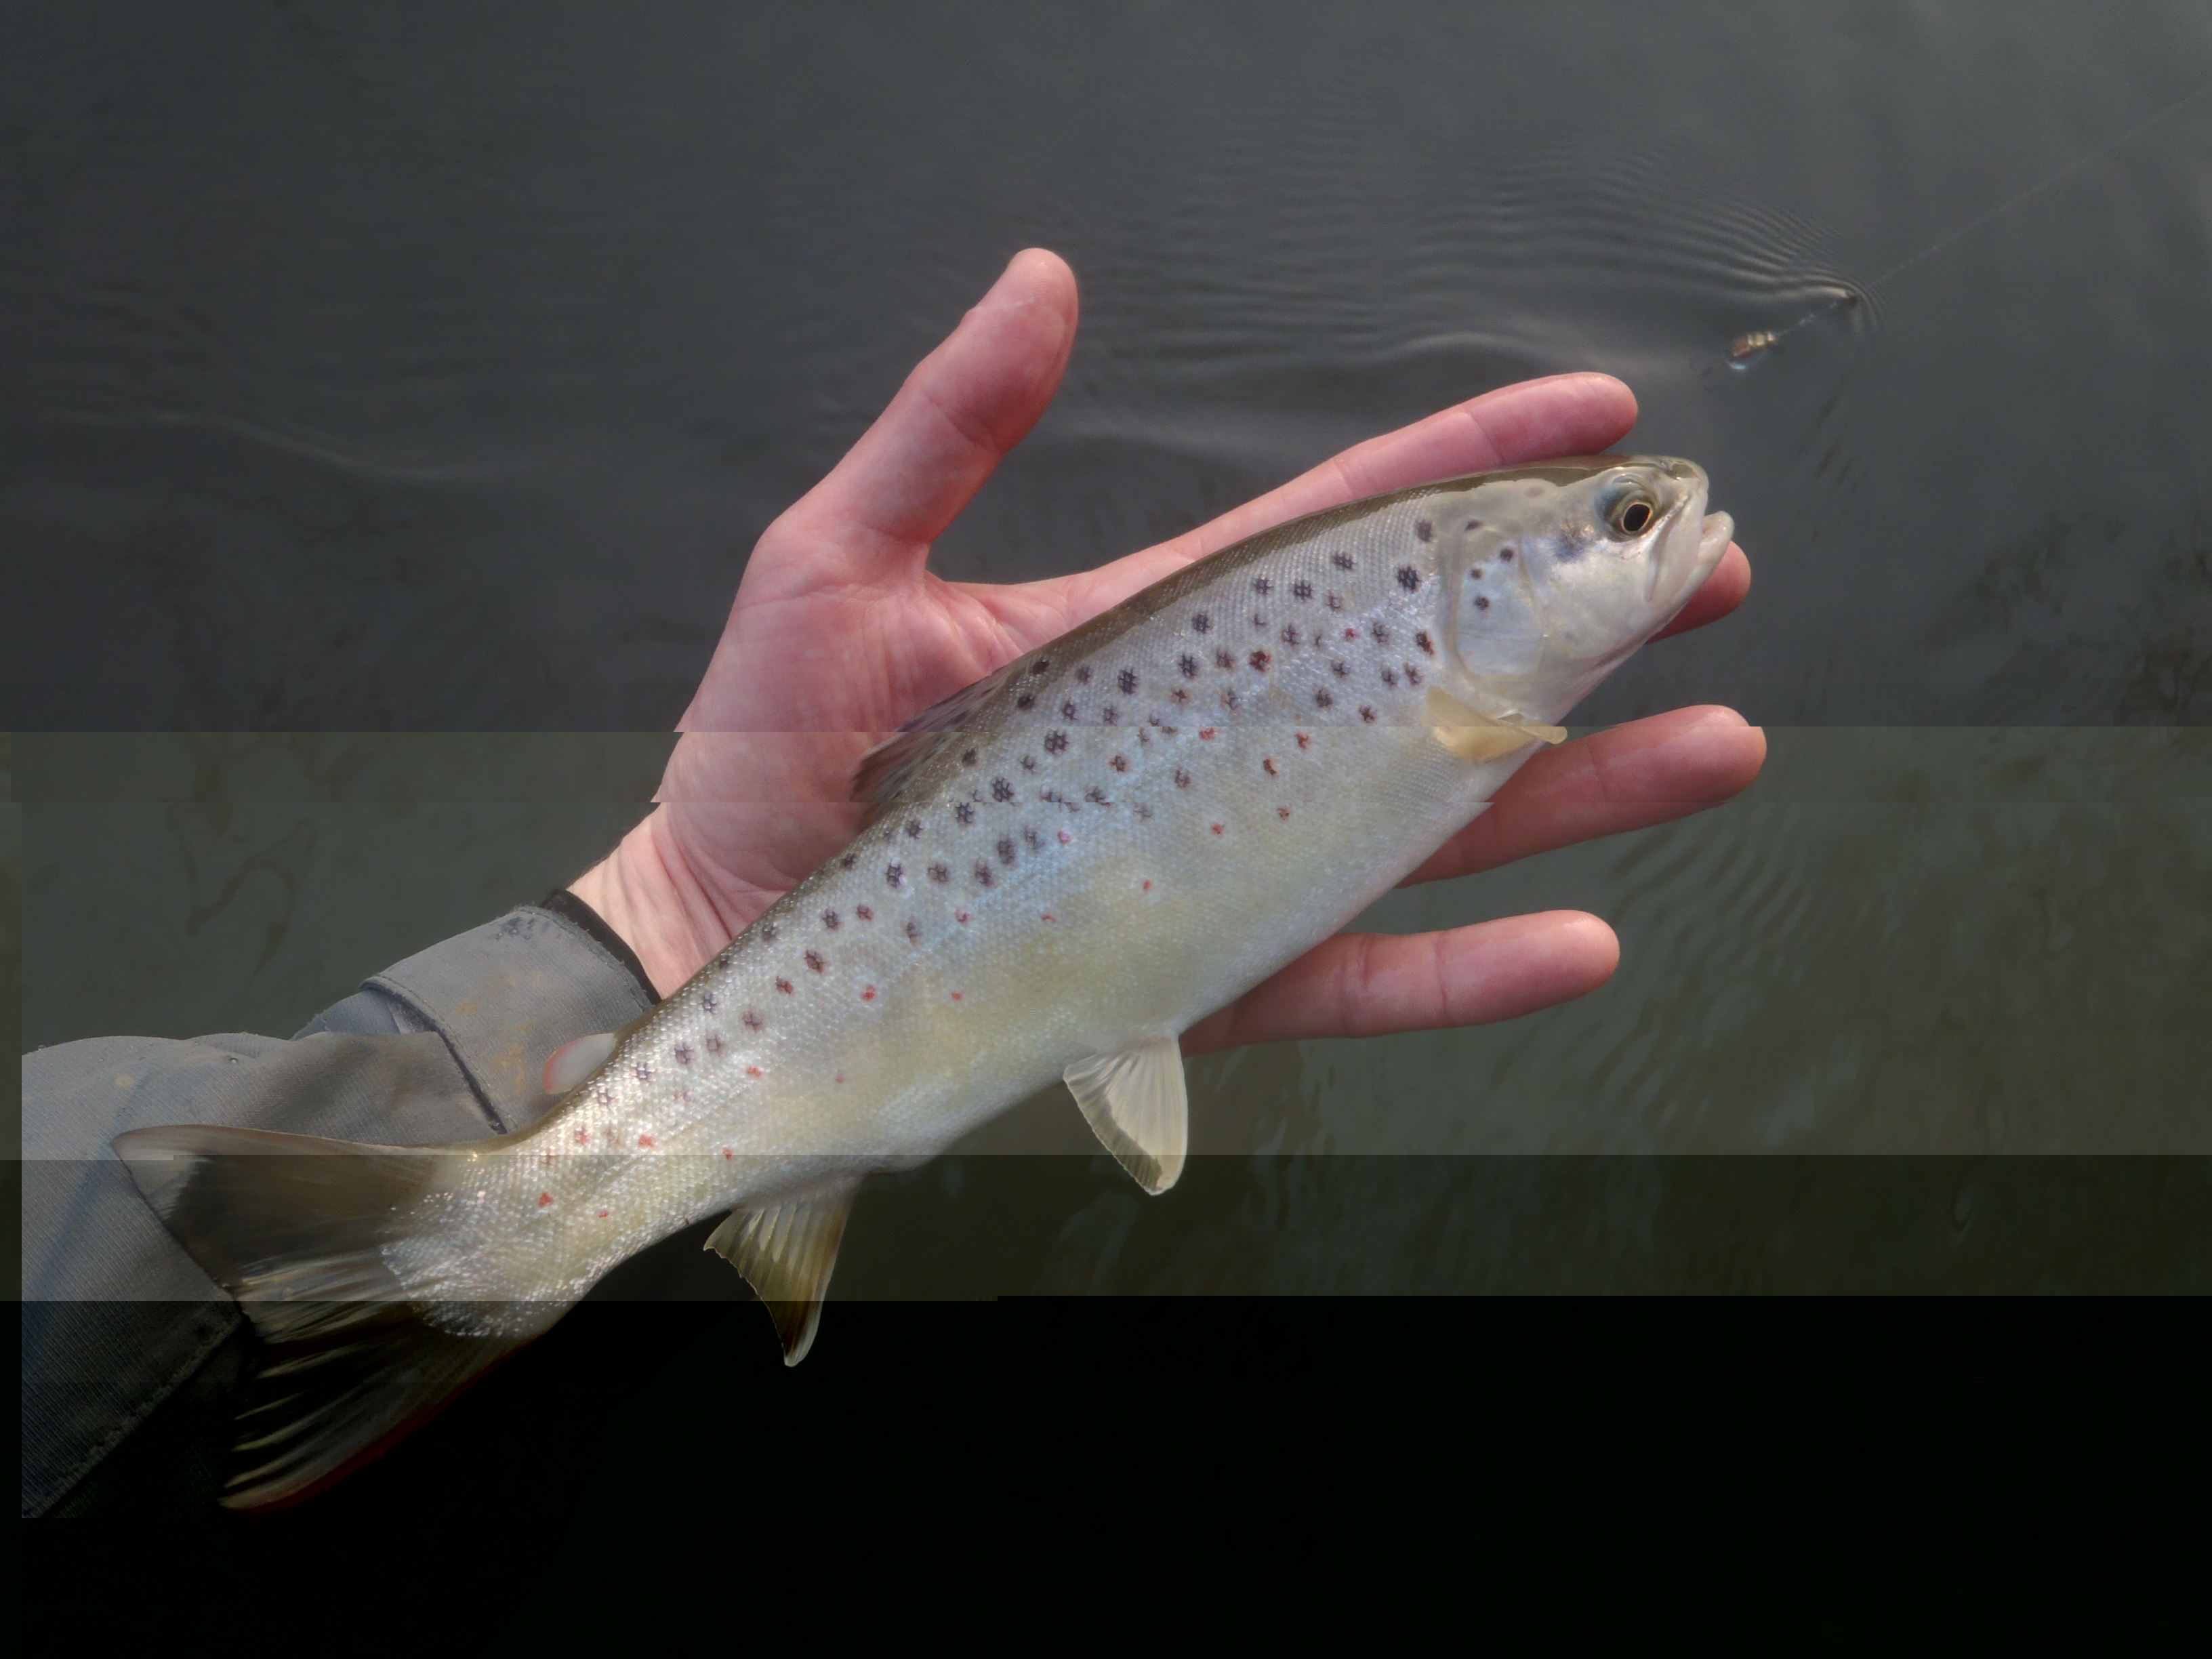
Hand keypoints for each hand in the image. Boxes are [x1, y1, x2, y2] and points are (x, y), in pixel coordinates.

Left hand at [571, 249, 1762, 1048]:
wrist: (715, 940)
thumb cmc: (764, 754)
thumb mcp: (842, 561)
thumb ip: (948, 427)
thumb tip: (1042, 276)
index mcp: (1160, 634)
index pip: (1346, 533)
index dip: (1472, 466)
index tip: (1598, 413)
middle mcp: (1223, 744)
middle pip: (1435, 675)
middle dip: (1579, 624)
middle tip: (1714, 575)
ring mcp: (1224, 866)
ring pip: (1434, 827)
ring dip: (1583, 793)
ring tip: (1720, 740)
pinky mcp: (1199, 984)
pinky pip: (1354, 977)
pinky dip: (1470, 975)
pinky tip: (1585, 940)